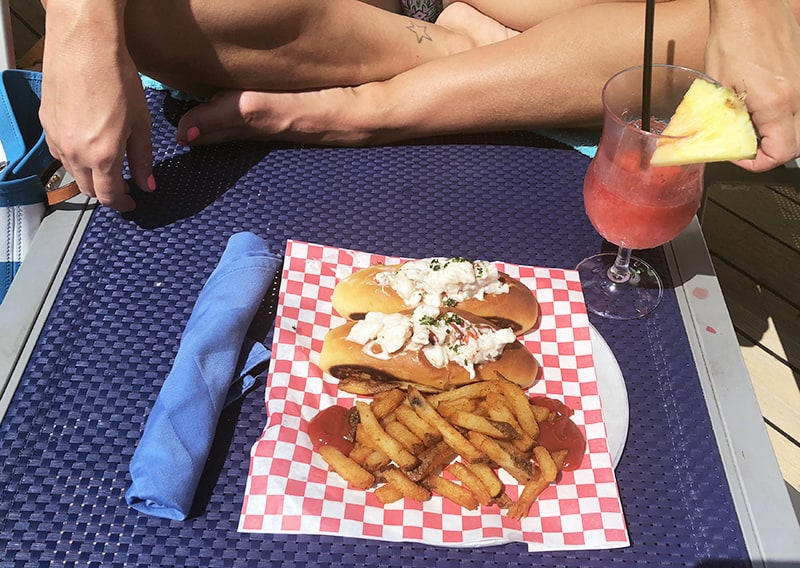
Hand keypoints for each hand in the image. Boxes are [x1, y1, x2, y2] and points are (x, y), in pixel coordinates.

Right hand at [39, 0, 154, 210]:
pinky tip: (88, 147)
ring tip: (107, 167)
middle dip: (106, 193)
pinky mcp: (46, 124)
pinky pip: (59, 152)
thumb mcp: (141, 123)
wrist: (84, 45)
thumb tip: (148, 184)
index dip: (122, 204)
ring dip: (89, 176)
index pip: (108, 196)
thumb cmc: (116, 78)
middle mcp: (75, 152)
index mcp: (102, 156)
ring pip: (72, 172)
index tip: (132, 203)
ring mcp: (56, 138)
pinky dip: (75, 159)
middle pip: (88, 188)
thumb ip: (143, 159)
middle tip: (123, 187)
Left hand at [706, 0, 799, 171]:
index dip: (756, 163)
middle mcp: (797, 96)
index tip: (737, 155)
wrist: (751, 6)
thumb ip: (722, 118)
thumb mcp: (717, 87)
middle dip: (768, 152)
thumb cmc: (734, 37)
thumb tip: (718, 138)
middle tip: (743, 146)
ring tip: (749, 126)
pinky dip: (780, 115)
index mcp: (777, 103)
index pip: (780, 153)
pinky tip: (758, 105)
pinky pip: (797, 105)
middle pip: (793, 145)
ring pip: (797, 126)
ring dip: (775, 134)